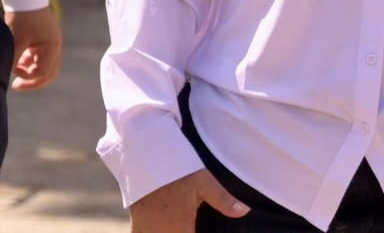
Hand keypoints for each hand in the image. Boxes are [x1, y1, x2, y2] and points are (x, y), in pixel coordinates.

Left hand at [5, 7, 61, 90]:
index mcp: (52, 46)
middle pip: (50, 72)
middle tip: (17, 86)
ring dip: (30, 70)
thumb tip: (8, 76)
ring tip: (15, 67)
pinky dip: (29, 62)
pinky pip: (40, 57)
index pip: (44, 72)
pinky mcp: (45, 40)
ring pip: (45, 65)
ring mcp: (51, 43)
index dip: (29, 79)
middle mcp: (55, 46)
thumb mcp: (15, 42)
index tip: (14, 80)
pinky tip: (18, 59)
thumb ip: (14, 61)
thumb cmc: (22, 18)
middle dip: (34, 81)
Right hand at [128, 168, 248, 231]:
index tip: (196, 229)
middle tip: (190, 225)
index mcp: (182, 226)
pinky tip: (160, 229)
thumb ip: (224, 201)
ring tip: (181, 226)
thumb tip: (245, 211)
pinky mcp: (137, 225)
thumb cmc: (178, 170)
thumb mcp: (205, 182)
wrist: (146, 159)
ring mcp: (148, 230)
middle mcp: (164, 231)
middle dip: (185, 232)